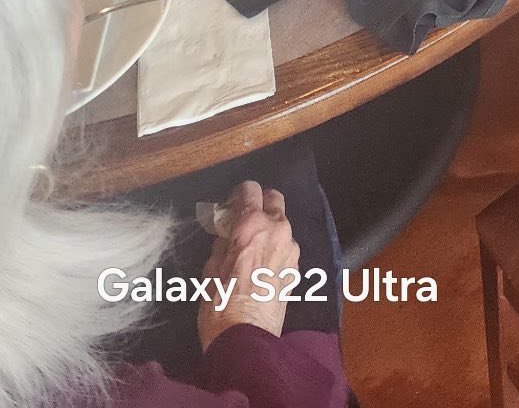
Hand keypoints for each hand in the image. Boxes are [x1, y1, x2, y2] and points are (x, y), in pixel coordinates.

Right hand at [198, 181, 299, 347]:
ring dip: (268, 228)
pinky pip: (285, 247)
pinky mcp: (297, 268)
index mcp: (253, 224)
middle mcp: (278, 229)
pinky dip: (275, 248)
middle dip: (259, 204)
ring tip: (250, 248)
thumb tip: (225, 231)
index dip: (238, 195)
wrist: (246, 340)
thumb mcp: (210, 269)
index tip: (229, 206)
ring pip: (282, 224)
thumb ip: (221, 242)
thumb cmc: (220, 305)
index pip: (251, 190)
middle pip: (274, 199)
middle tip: (242, 221)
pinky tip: (261, 267)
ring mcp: (291, 248)